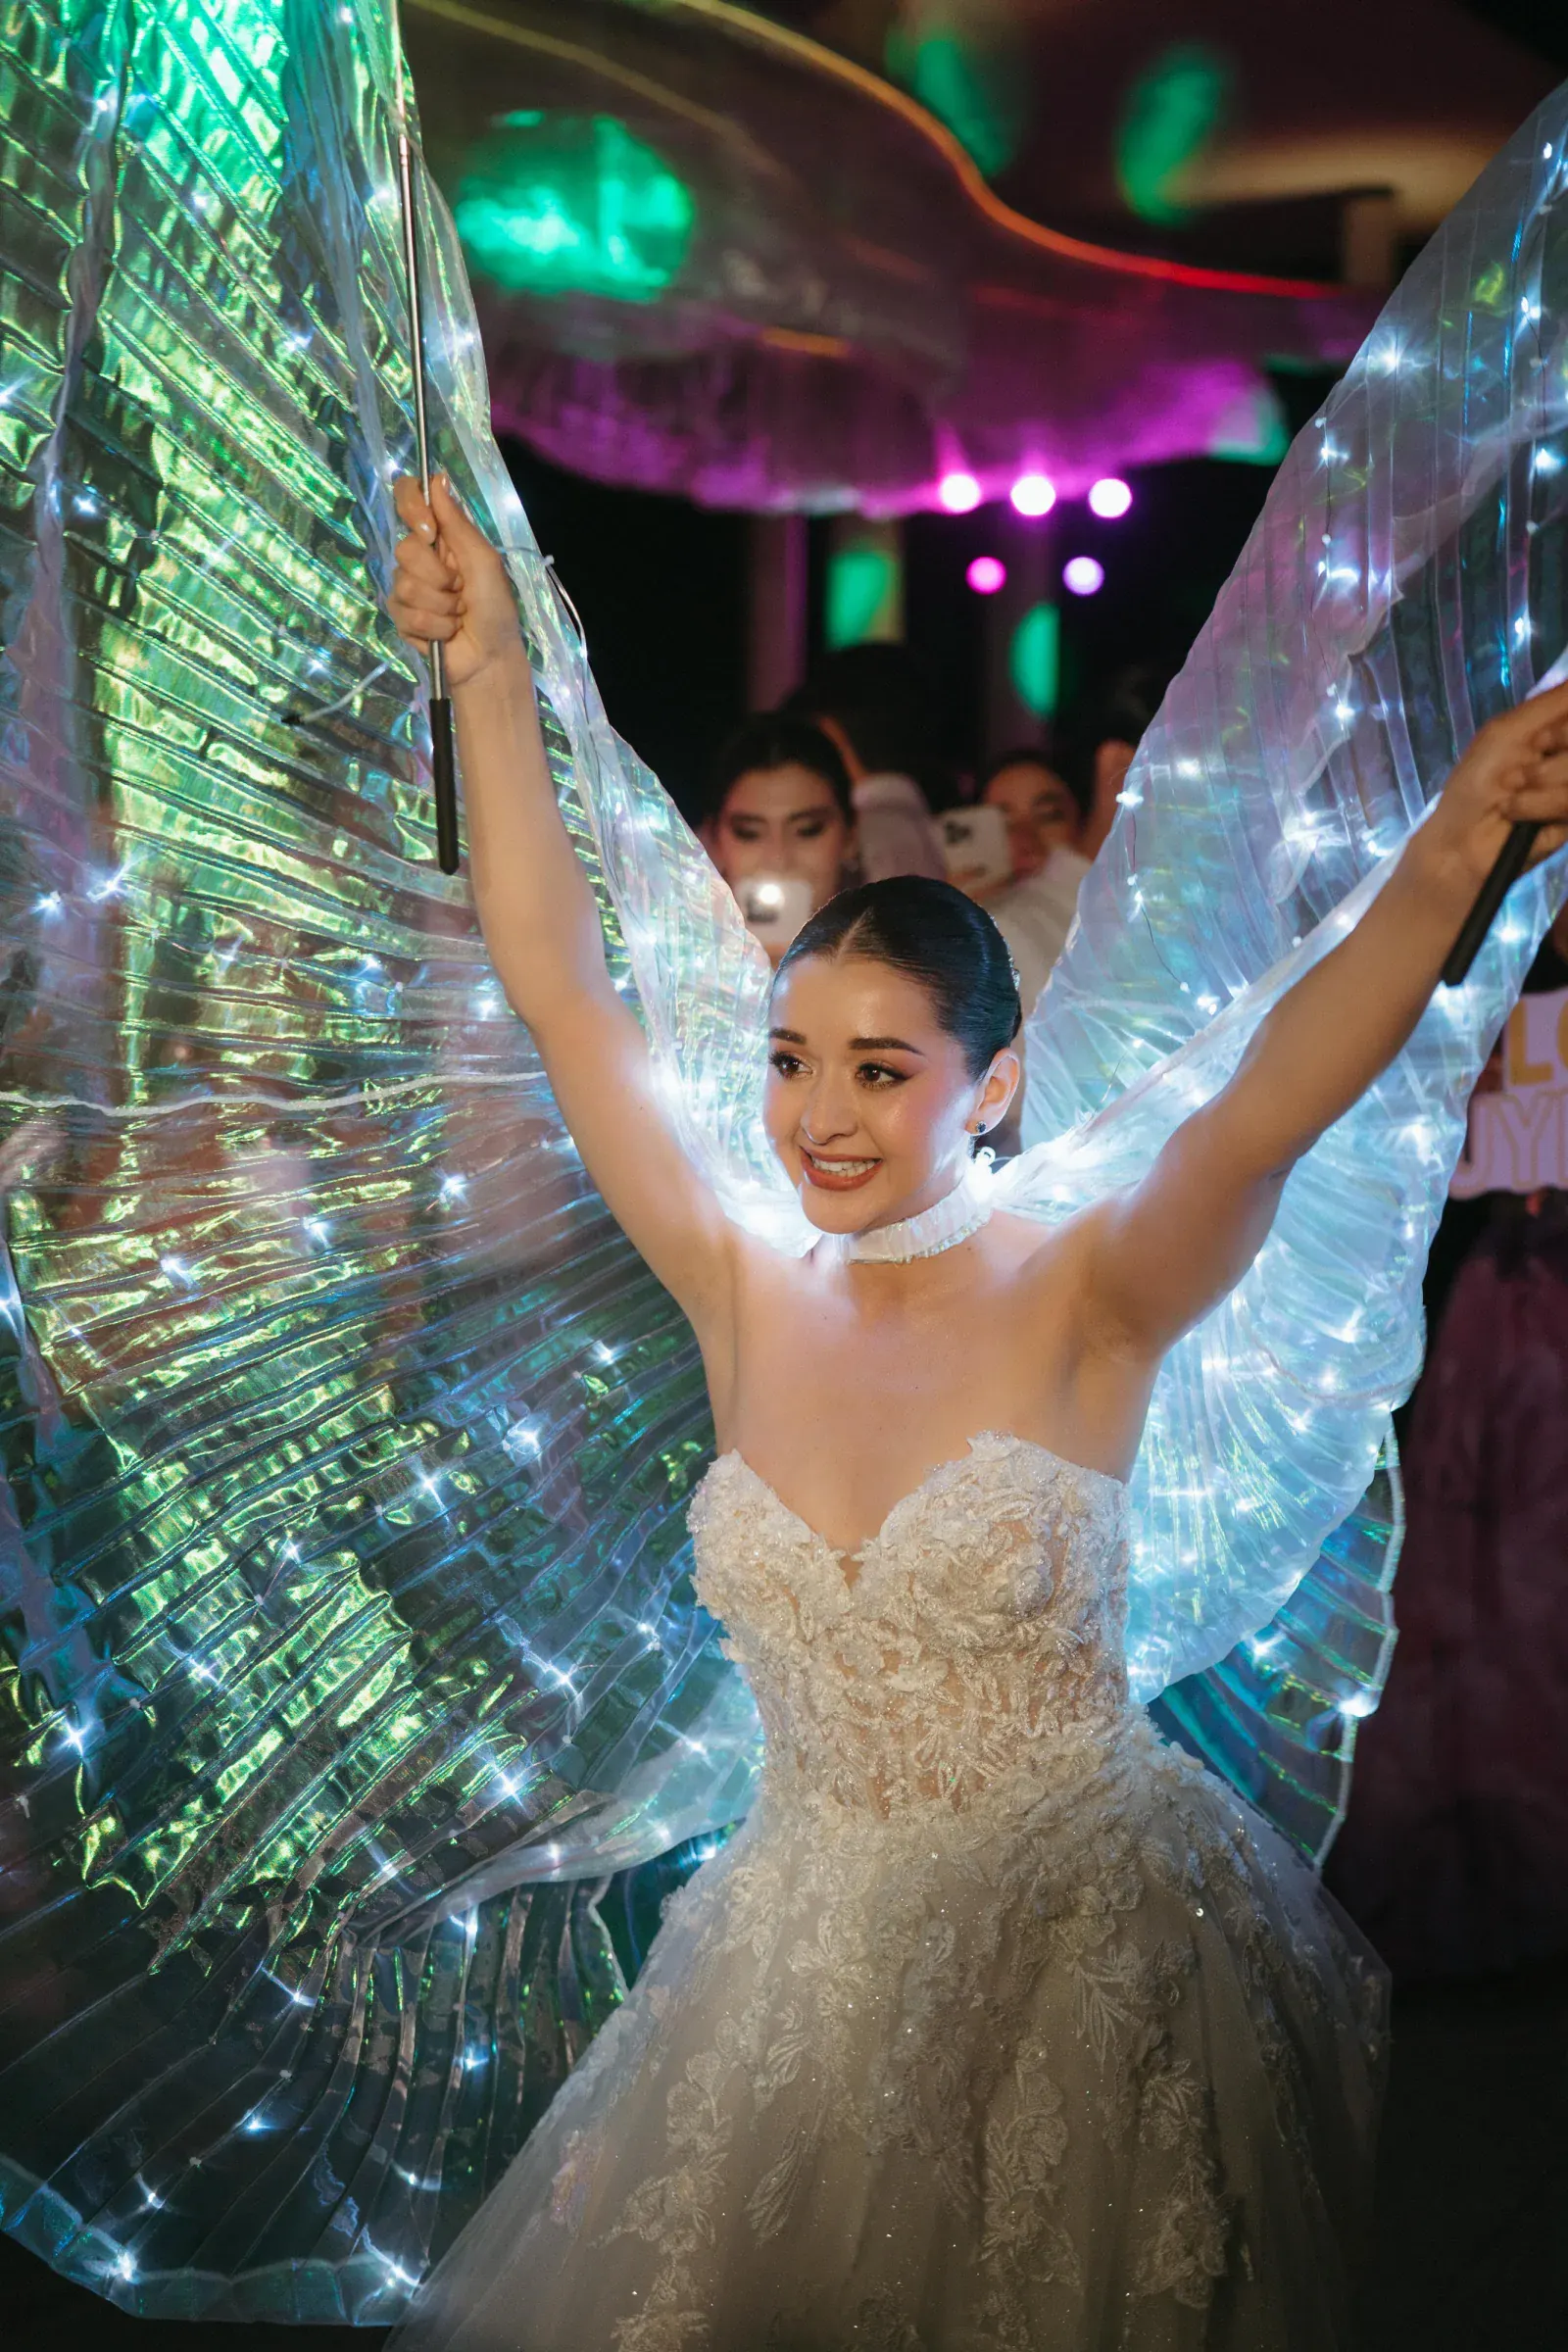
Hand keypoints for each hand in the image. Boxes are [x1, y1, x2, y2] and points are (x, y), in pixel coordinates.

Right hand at [388, 473, 522, 691]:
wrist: (490, 659)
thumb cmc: (495, 609)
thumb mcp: (485, 562)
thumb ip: (459, 524)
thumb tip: (438, 478)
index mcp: (443, 537)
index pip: (410, 499)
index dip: (411, 507)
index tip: (429, 530)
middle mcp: (421, 558)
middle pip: (405, 548)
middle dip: (438, 576)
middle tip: (461, 591)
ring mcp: (408, 588)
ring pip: (405, 585)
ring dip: (440, 606)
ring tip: (458, 616)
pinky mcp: (402, 617)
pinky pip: (406, 614)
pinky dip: (434, 627)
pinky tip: (446, 633)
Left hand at [1416, 678, 1567, 903]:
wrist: (1464, 842)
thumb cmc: (1475, 783)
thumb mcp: (1508, 731)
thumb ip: (1555, 701)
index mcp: (1556, 727)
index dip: (1562, 729)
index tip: (1541, 739)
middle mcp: (1567, 754)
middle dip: (1551, 754)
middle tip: (1518, 771)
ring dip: (1541, 785)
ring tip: (1513, 795)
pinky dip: (1543, 805)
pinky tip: (1519, 813)